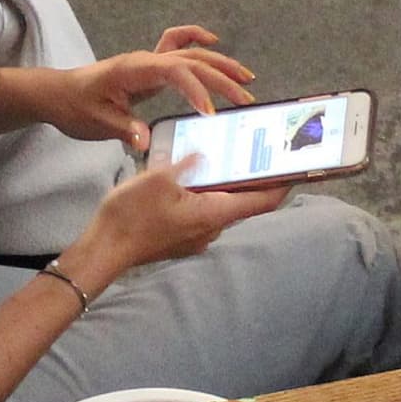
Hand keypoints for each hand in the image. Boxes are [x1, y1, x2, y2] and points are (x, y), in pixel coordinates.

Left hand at [43, 27, 257, 153]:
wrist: (59, 94)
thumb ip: (125, 128)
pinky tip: (213, 43)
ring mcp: (149, 60)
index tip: (211, 113)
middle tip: (245, 99)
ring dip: (220, 64)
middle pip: (192, 61)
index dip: (196, 90)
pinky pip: (177, 45)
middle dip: (221, 78)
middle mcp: (146, 59)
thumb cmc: (76, 106)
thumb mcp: (98, 122)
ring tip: (246, 79)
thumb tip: (146, 140)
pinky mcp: (150, 67)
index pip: (175, 72)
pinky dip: (196, 40)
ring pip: (191, 53)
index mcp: (134, 69)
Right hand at [64, 152, 287, 286]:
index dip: (283, 183)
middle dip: (252, 177)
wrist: (104, 249)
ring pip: (220, 205)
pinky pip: (202, 211)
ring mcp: (197, 235)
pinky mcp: (182, 237)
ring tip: (223, 157)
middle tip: (258, 152)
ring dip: (224, 184)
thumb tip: (206, 155)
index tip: (295, 166)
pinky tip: (191, 177)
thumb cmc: (131, 216)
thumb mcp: (159, 178)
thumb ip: (189, 164)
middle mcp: (211, 228)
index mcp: (213, 213)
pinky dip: (204, 194)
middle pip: (244, 202)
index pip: (263, 200)